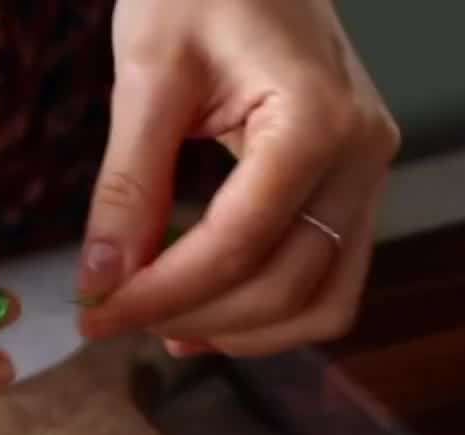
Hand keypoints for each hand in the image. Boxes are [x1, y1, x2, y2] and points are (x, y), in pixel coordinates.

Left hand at [75, 0, 398, 356]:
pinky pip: (329, 276)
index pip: (238, 245)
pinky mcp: (354, 183)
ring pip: (325, 301)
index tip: (95, 314)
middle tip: (113, 317)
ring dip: (243, 331)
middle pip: (288, 287)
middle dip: (195, 317)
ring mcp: (369, 172)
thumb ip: (129, 183)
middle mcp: (362, 155)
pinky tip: (206, 310)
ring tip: (162, 325)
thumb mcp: (147, 73)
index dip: (162, 294)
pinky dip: (272, 309)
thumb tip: (102, 279)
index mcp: (317, 120)